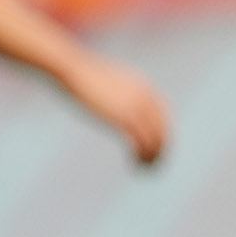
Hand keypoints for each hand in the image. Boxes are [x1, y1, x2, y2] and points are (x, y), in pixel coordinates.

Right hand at [60, 51, 168, 165]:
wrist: (72, 70)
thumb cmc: (80, 76)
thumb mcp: (104, 82)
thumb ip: (113, 90)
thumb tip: (109, 99)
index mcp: (143, 87)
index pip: (162, 115)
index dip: (160, 133)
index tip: (152, 147)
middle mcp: (145, 98)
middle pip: (163, 128)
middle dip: (160, 148)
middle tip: (152, 162)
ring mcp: (136, 108)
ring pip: (156, 138)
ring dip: (153, 155)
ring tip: (144, 166)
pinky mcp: (124, 119)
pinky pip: (142, 141)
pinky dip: (142, 155)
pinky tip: (135, 162)